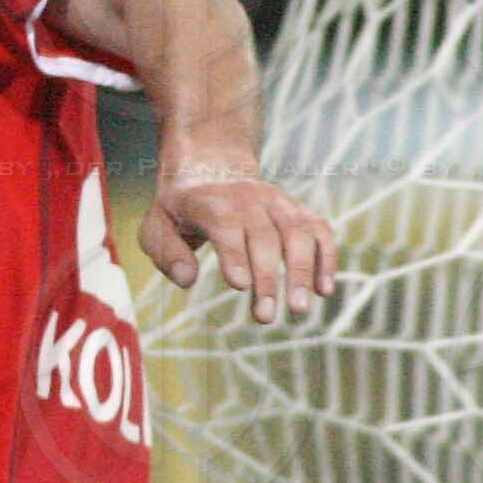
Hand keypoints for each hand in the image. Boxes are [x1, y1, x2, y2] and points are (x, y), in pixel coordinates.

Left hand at [141, 160, 337, 324]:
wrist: (211, 165)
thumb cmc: (180, 207)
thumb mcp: (156, 225)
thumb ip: (166, 253)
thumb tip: (186, 280)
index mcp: (209, 201)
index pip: (226, 226)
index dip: (234, 254)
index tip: (240, 286)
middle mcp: (248, 198)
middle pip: (265, 236)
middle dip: (267, 278)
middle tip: (266, 317)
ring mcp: (277, 202)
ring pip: (298, 232)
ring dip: (302, 271)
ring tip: (299, 309)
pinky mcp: (297, 209)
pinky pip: (319, 230)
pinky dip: (326, 257)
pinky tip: (324, 290)